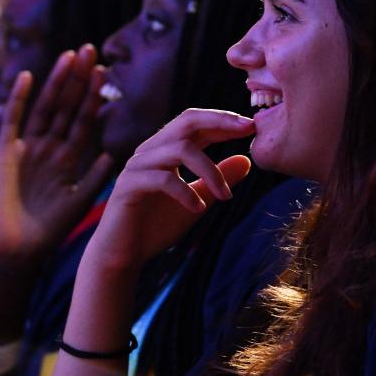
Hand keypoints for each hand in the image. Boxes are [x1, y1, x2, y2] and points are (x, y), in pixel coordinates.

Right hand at [0, 44, 114, 260]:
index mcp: (68, 157)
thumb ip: (95, 176)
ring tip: (69, 55)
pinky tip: (28, 77)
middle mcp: (48, 147)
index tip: (105, 70)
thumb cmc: (50, 230)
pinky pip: (13, 121)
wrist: (17, 251)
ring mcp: (26, 147)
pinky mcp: (4, 152)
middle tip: (90, 48)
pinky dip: (19, 99)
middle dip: (78, 79)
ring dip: (56, 82)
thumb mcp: (80, 200)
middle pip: (66, 106)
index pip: (84, 119)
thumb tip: (116, 152)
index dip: (93, 96)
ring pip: (45, 108)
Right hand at [86, 108, 254, 272]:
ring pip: (179, 149)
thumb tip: (246, 160)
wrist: (123, 255)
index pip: (196, 122)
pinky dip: (185, 193)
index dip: (224, 120)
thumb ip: (217, 179)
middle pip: (186, 121)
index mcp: (165, 150)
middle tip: (248, 130)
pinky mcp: (128, 186)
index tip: (253, 126)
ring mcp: (137, 166)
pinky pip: (162, 179)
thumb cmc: (157, 226)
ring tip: (225, 196)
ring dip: (210, 170)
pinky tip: (198, 209)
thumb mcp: (198, 199)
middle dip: (220, 122)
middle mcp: (150, 151)